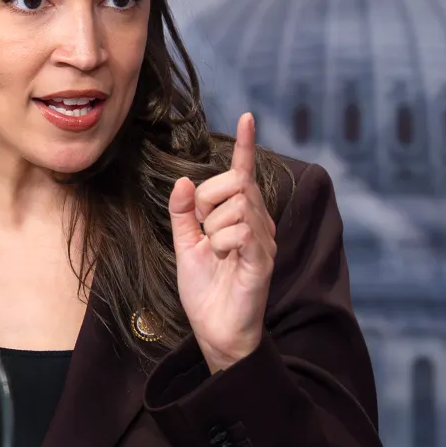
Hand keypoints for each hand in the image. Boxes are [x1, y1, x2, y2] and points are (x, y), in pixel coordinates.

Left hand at [168, 113, 276, 373]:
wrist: (216, 330)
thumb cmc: (205, 290)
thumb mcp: (185, 245)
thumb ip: (183, 213)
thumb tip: (183, 180)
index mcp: (239, 216)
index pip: (243, 173)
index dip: (245, 145)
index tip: (247, 116)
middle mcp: (257, 222)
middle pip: (233, 182)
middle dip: (208, 201)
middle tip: (203, 232)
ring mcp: (262, 239)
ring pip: (235, 205)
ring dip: (214, 228)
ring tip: (216, 253)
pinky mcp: (262, 259)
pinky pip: (242, 230)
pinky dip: (222, 241)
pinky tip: (222, 257)